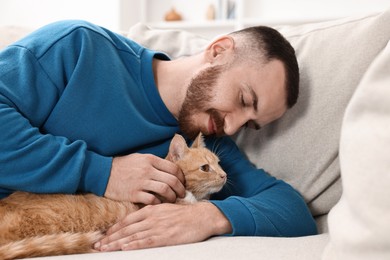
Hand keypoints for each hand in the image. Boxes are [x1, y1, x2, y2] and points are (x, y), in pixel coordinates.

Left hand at [94, 202, 231, 250]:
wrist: (201, 216)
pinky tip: (124, 248)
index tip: (104, 235)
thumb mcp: (165, 209)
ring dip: (117, 243)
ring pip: (132, 236)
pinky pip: (146, 241)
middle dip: (110, 237)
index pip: (127, 219)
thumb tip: (140, 219)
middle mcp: (151, 217)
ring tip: (105, 249)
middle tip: (98, 245)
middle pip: (126, 228)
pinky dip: (133, 244)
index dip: (114, 228)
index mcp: (151, 210)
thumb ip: (152, 213)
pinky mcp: (165, 236)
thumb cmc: (185, 214)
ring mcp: (157, 227)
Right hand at [104, 153, 184, 203]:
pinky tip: (159, 204)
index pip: (174, 168)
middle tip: (182, 193)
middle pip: (172, 180)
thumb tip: (169, 170)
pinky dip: (158, 203)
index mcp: (150, 159)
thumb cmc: (122, 165)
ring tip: (173, 200)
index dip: (181, 177)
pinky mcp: (134, 194)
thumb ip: (154, 163)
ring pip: (165, 190)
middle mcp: (147, 170)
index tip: (182, 182)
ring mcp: (141, 182)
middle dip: (180, 189)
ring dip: (172, 197)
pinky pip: (152, 200)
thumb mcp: (139, 158)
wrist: (102, 173)